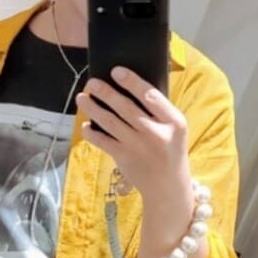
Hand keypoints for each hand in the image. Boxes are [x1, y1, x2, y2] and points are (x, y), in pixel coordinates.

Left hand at [76, 66, 189, 200]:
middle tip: (92, 82)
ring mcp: (138, 146)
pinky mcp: (124, 158)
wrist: (167, 185)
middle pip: (126, 107)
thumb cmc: (169, 149)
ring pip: (110, 122)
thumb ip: (159, 111)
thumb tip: (129, 87)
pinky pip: (104, 142)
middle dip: (106, 93)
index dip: (132, 82)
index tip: (116, 71)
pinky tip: (85, 125)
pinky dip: (92, 133)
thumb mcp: (174, 129)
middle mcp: (155, 133)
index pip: (150, 96)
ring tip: (82, 98)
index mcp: (173, 122)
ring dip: (93, 109)